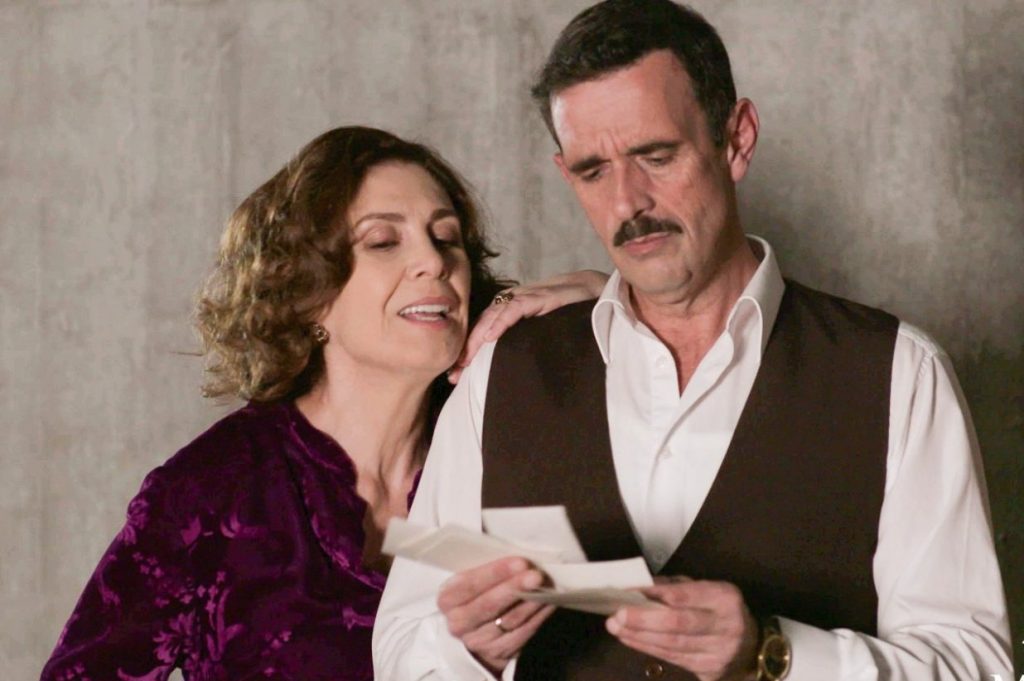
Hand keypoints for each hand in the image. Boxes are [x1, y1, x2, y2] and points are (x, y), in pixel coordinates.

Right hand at [437, 557, 555, 674]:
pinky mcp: (498, 653)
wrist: (473, 633)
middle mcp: (458, 623)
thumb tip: (519, 559)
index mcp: (448, 599)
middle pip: (489, 604)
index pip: (471, 584)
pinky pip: (522, 634)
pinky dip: (538, 617)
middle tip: (536, 575)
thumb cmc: (475, 596)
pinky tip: (549, 603)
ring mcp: (477, 641)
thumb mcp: (470, 581)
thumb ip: (487, 570)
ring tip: (547, 587)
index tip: (520, 562)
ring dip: (531, 602)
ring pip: (509, 620)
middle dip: (515, 587)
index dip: (496, 573)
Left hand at [449, 269, 608, 382]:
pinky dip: (501, 321)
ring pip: (493, 316)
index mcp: (509, 309)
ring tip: (466, 360)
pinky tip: (491, 336)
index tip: (455, 375)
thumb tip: (505, 371)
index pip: (482, 329)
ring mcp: (525, 297)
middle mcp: (512, 301)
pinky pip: (515, 308)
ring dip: (477, 339)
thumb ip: (522, 343)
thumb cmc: (568, 314)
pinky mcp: (540, 296)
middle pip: (481, 324)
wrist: (595, 291)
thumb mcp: (540, 332)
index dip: (467, 351)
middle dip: (467, 350)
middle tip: (454, 374)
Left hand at [606, 577, 758, 680]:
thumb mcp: (704, 590)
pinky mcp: (709, 670)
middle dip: (644, 619)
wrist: (750, 649)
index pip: (685, 595)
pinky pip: (673, 658)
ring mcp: (718, 651)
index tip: (629, 590)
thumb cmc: (718, 610)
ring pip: (672, 644)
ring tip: (616, 626)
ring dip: (639, 636)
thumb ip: (674, 587)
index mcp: (724, 597)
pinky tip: (629, 639)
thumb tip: (639, 585)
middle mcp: (725, 625)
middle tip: (617, 614)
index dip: (656, 593)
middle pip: (678, 623)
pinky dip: (647, 648)